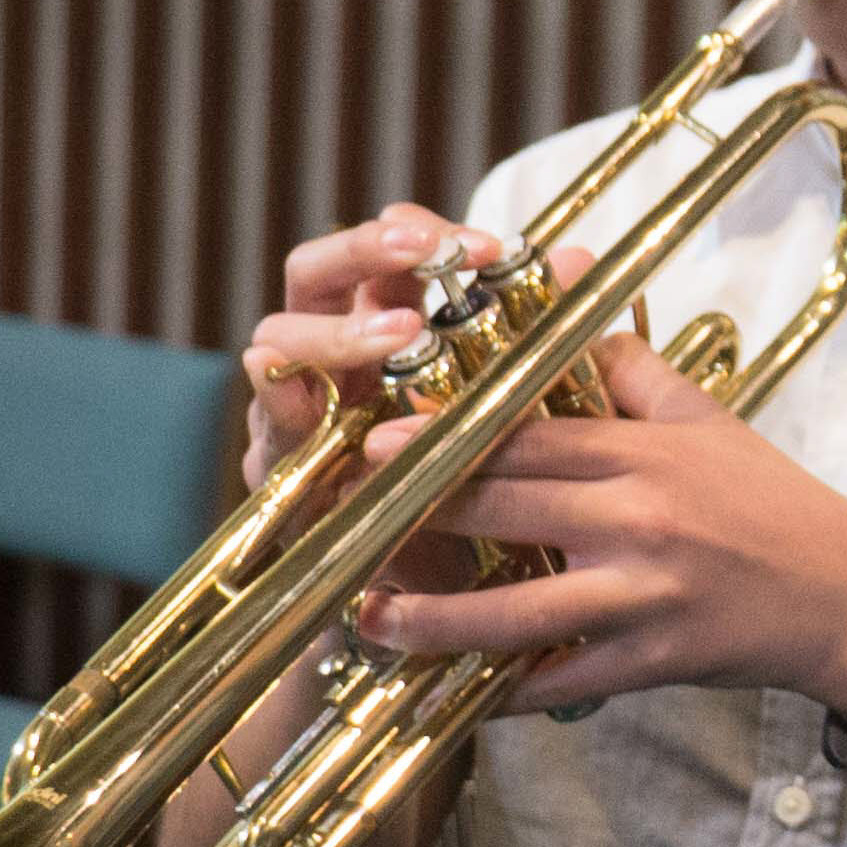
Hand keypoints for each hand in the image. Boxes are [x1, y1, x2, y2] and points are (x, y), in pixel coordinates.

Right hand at [245, 208, 582, 595]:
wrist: (433, 614)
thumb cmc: (473, 498)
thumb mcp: (509, 411)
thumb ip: (532, 335)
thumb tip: (578, 258)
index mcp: (384, 327)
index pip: (383, 252)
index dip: (420, 232)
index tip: (485, 243)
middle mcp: (331, 357)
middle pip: (316, 271)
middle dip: (364, 253)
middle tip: (425, 252)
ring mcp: (297, 408)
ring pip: (278, 336)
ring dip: (337, 328)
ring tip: (400, 333)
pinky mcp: (278, 468)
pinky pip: (268, 420)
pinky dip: (283, 396)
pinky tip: (307, 389)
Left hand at [346, 330, 846, 717]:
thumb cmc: (778, 504)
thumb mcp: (712, 422)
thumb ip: (635, 375)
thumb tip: (571, 329)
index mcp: (644, 456)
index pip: (525, 437)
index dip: (443, 438)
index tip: (379, 439)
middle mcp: (637, 521)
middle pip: (504, 511)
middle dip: (415, 517)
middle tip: (346, 522)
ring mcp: (643, 596)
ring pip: (516, 612)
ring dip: (434, 620)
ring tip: (372, 619)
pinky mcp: (653, 660)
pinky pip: (564, 682)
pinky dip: (507, 694)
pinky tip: (454, 698)